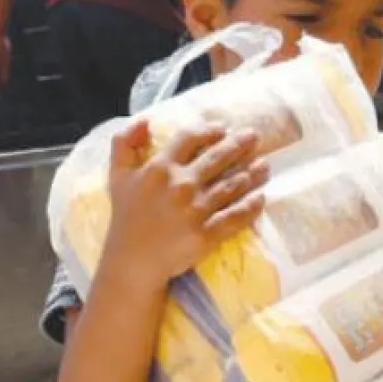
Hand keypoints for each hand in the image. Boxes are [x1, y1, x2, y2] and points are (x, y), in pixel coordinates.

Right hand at [100, 120, 269, 289]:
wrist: (132, 261)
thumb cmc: (125, 217)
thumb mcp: (117, 175)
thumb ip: (124, 142)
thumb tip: (146, 120)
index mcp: (160, 168)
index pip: (190, 138)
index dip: (210, 130)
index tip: (222, 129)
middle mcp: (181, 185)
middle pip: (217, 158)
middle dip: (240, 145)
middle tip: (255, 136)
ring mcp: (196, 210)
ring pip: (231, 185)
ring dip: (251, 173)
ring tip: (265, 165)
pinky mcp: (206, 234)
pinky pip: (235, 216)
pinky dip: (251, 206)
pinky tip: (262, 197)